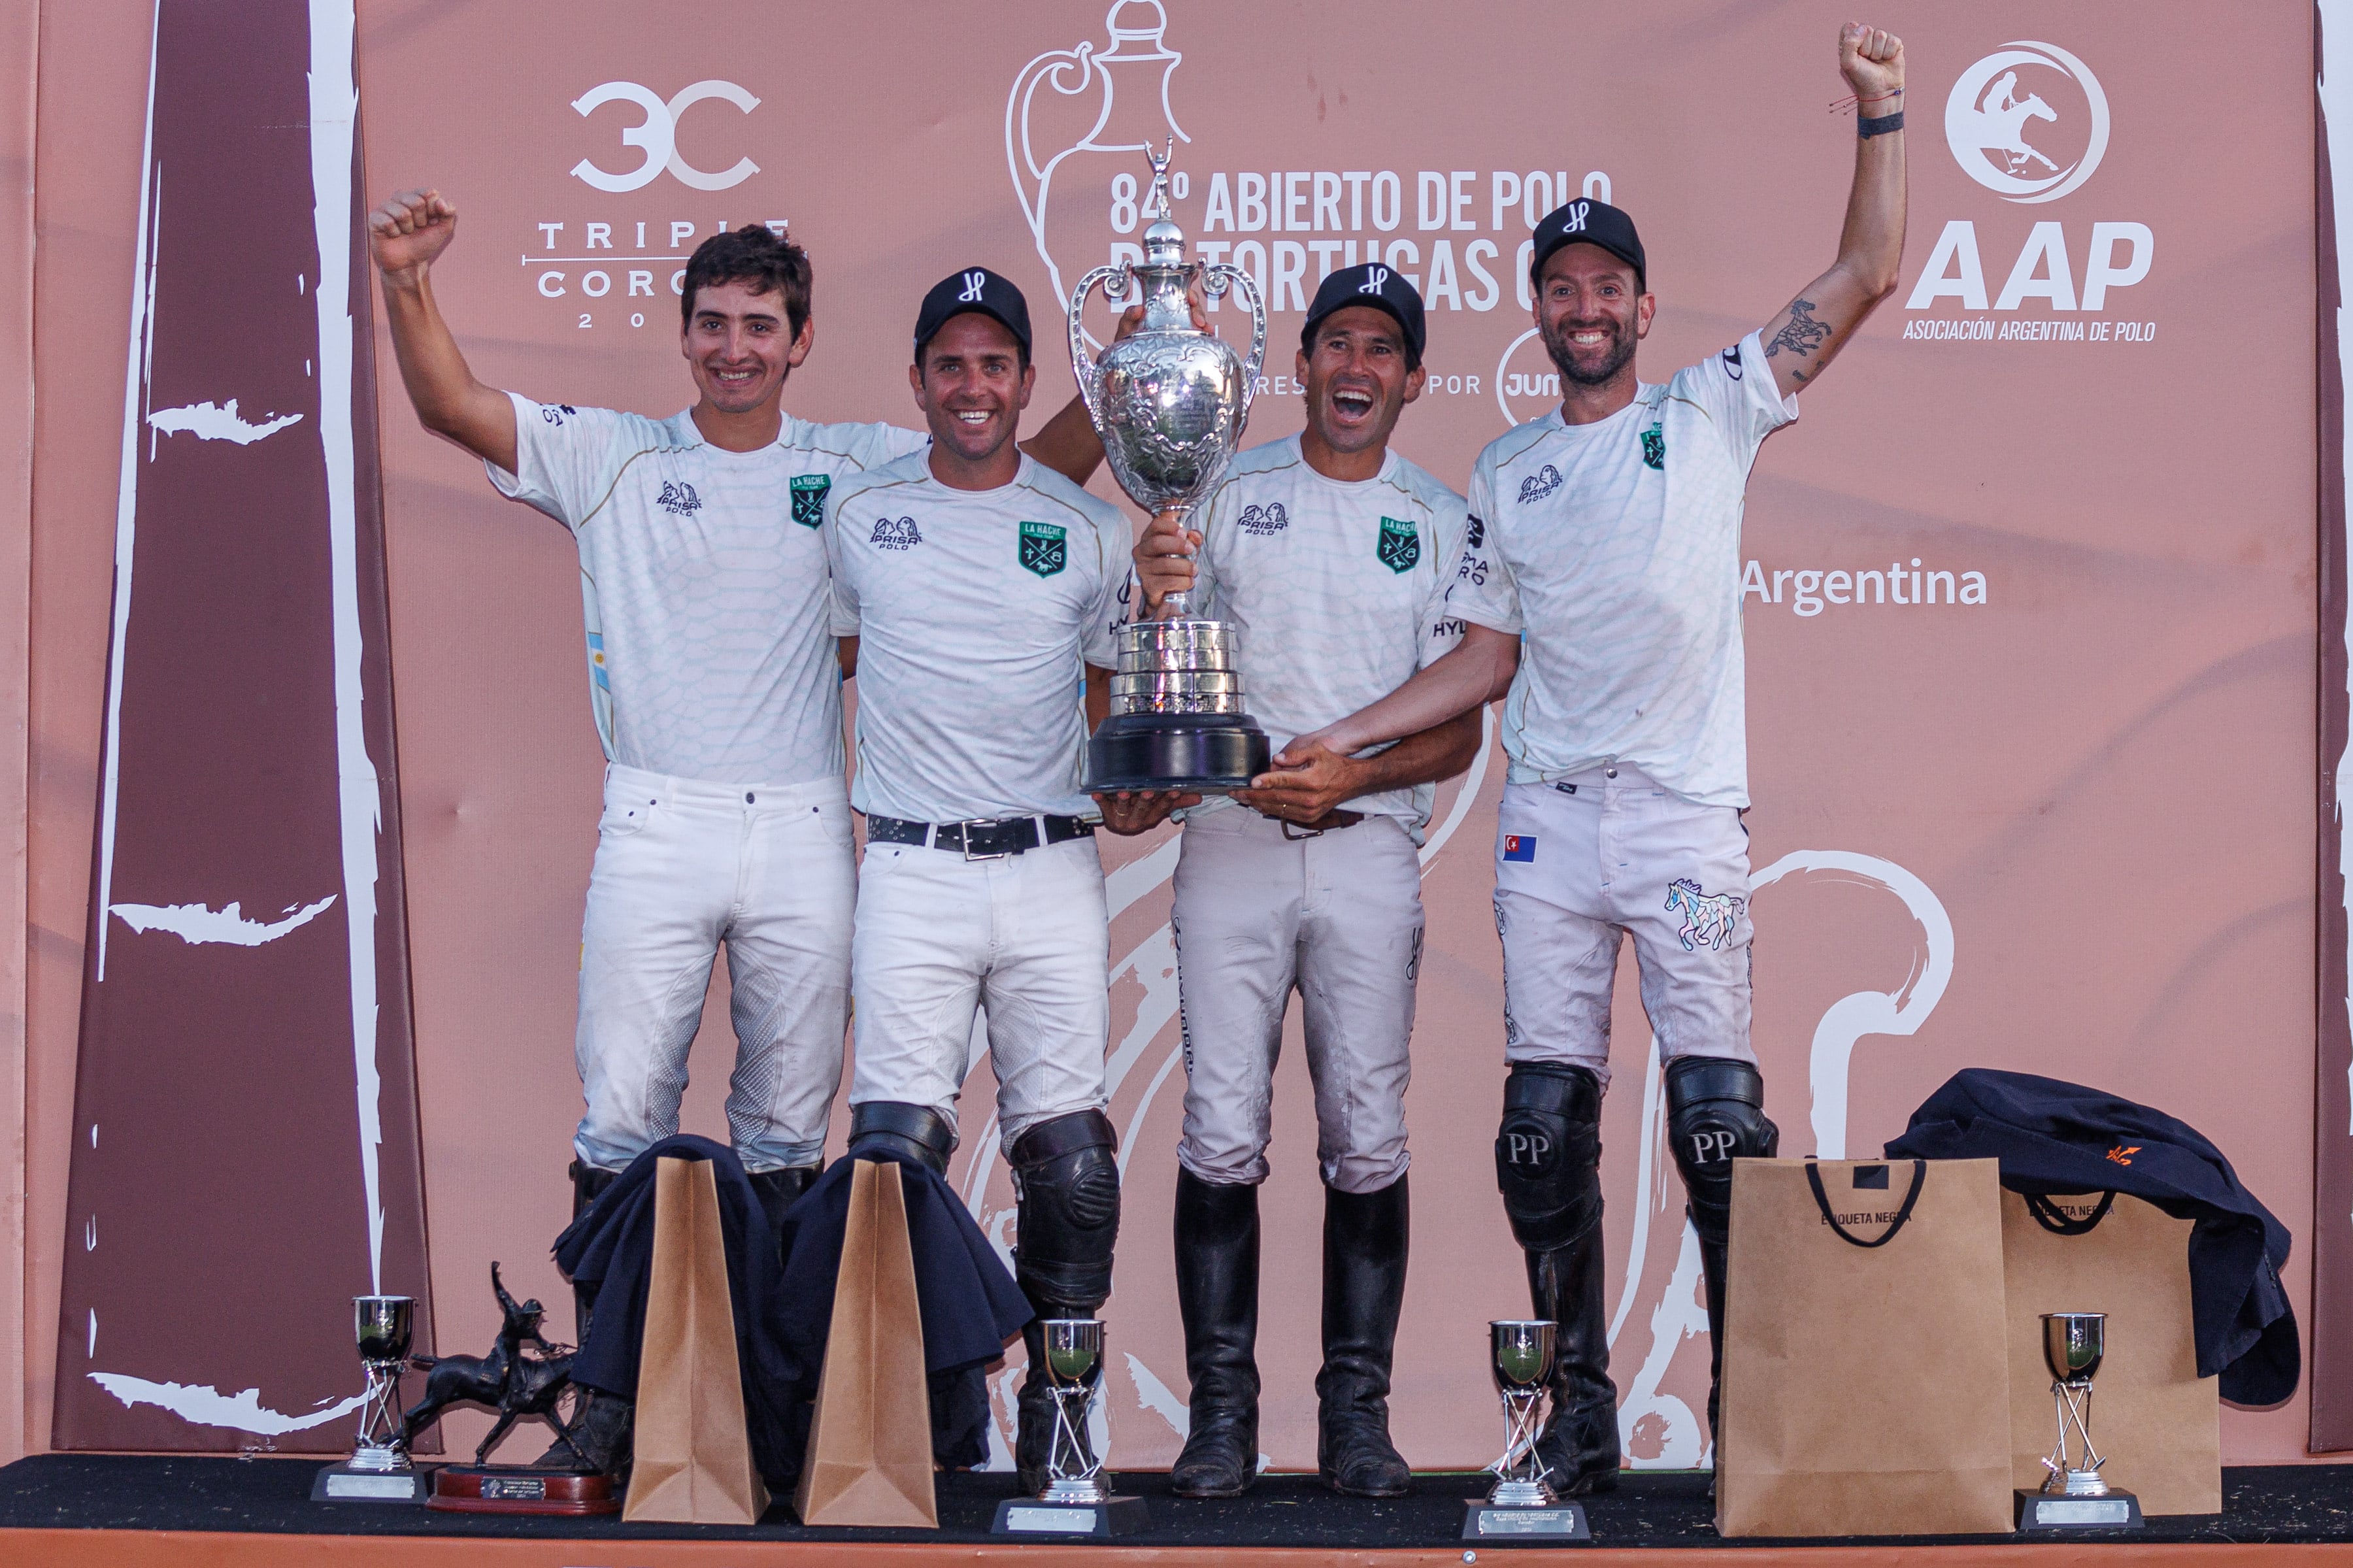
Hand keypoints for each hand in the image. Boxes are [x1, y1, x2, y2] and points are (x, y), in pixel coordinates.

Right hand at [371, 188, 457, 286]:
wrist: (408, 263)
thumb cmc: (423, 243)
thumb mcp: (443, 229)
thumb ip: (449, 213)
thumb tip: (441, 201)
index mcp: (417, 196)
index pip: (429, 193)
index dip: (434, 211)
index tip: (430, 221)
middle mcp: (400, 197)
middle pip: (417, 202)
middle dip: (421, 221)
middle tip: (416, 228)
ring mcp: (385, 206)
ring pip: (403, 213)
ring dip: (408, 228)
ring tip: (404, 232)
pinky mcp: (374, 217)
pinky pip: (388, 222)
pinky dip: (395, 233)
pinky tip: (393, 235)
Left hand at [1094, 789, 1199, 834]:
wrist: (1118, 822)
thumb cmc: (1141, 811)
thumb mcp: (1159, 808)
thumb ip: (1177, 803)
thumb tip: (1199, 797)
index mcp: (1152, 818)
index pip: (1162, 809)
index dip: (1168, 800)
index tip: (1174, 790)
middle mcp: (1137, 820)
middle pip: (1143, 808)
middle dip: (1145, 800)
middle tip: (1148, 791)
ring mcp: (1122, 818)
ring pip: (1124, 808)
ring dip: (1124, 799)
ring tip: (1124, 791)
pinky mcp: (1107, 814)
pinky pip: (1103, 807)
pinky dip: (1100, 799)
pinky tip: (1096, 793)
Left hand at [1111, 279, 1211, 341]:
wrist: (1129, 360)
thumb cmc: (1127, 340)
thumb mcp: (1126, 326)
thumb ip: (1129, 316)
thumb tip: (1138, 308)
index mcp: (1160, 308)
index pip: (1178, 295)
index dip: (1187, 294)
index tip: (1190, 299)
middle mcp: (1172, 317)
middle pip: (1191, 307)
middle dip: (1198, 311)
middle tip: (1199, 320)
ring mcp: (1179, 329)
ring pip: (1196, 321)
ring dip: (1204, 323)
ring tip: (1206, 329)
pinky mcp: (1183, 342)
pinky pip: (1197, 336)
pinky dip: (1204, 336)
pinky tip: (1208, 338)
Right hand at [1133, 506, 1198, 617]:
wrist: (1165, 595)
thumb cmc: (1174, 568)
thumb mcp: (1186, 551)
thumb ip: (1192, 540)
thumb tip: (1194, 535)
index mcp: (1149, 539)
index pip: (1155, 526)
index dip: (1170, 526)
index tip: (1183, 532)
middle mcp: (1142, 553)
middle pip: (1156, 543)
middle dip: (1177, 545)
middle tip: (1191, 549)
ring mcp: (1143, 570)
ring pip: (1164, 564)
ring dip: (1184, 566)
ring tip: (1194, 570)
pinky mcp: (1148, 586)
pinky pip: (1168, 581)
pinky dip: (1183, 581)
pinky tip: (1189, 582)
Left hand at [1232, 741, 1363, 824]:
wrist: (1352, 782)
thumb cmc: (1334, 764)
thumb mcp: (1318, 751)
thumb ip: (1296, 754)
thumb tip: (1276, 760)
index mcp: (1311, 781)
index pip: (1282, 781)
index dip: (1264, 781)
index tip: (1249, 782)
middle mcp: (1309, 799)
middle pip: (1275, 798)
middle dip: (1253, 795)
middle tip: (1236, 792)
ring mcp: (1310, 810)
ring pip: (1278, 809)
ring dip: (1258, 804)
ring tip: (1242, 799)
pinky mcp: (1310, 817)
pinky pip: (1285, 815)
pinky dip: (1270, 810)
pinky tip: (1259, 805)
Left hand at [1838, 22, 1903, 104]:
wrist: (1880, 90)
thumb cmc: (1862, 77)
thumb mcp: (1848, 63)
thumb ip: (1849, 43)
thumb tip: (1864, 28)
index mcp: (1851, 39)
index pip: (1850, 26)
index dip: (1852, 40)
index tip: (1854, 55)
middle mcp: (1866, 36)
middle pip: (1866, 29)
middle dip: (1866, 48)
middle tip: (1867, 60)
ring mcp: (1881, 39)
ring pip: (1880, 35)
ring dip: (1877, 52)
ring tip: (1876, 61)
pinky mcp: (1894, 42)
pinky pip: (1892, 40)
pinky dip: (1889, 53)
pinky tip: (1887, 60)